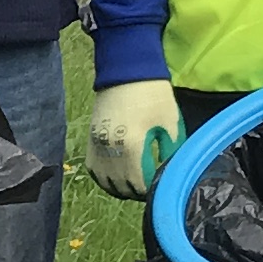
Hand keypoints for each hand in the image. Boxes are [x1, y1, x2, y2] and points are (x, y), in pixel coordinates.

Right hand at [85, 81, 179, 201]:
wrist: (127, 70)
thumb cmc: (154, 95)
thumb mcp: (171, 124)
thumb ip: (172, 153)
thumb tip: (171, 175)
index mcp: (132, 146)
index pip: (140, 185)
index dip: (152, 191)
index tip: (162, 187)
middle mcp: (110, 149)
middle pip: (121, 187)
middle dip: (137, 192)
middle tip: (151, 187)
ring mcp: (97, 145)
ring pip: (105, 182)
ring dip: (120, 188)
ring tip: (135, 184)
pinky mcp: (91, 139)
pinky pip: (94, 170)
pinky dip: (105, 178)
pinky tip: (118, 176)